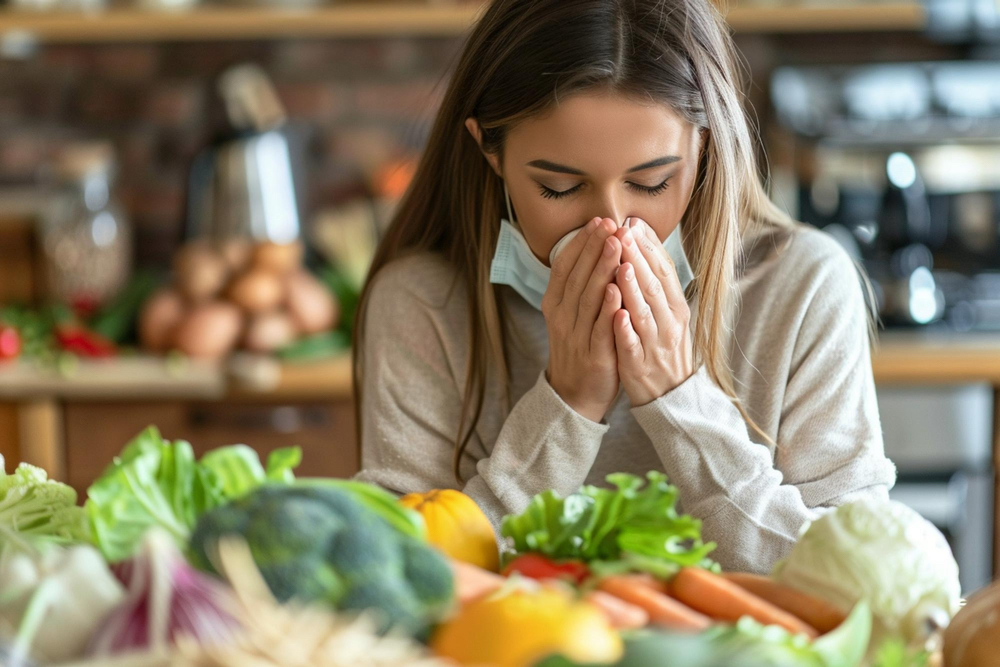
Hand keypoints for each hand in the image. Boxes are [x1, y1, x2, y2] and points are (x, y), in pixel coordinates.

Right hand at [542, 217, 623, 421]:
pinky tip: (617, 289)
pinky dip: (608, 308)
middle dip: (594, 248)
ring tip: (615, 245)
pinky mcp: (593, 355)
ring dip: (602, 269)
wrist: (575, 395)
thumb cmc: (580, 348)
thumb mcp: (571, 314)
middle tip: (609, 224)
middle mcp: (562, 317)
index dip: (580, 243)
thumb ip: (579, 286)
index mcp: (556, 304)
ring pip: (588, 298)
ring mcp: (576, 336)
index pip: (566, 266)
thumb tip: (593, 249)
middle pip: (577, 276)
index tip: (597, 221)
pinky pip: (600, 328)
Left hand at [609, 218, 693, 405]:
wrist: (670, 394)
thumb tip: (643, 241)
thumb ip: (656, 281)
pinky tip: (616, 315)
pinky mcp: (640, 364)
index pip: (664, 270)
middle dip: (637, 259)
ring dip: (632, 289)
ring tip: (620, 266)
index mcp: (675, 306)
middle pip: (654, 285)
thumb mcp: (667, 312)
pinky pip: (633, 344)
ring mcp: (655, 343)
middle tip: (621, 233)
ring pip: (644, 312)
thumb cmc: (662, 345)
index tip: (632, 223)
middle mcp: (669, 321)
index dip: (649, 246)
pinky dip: (625, 329)